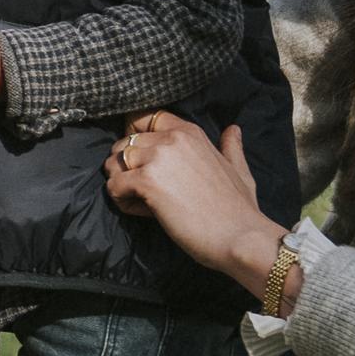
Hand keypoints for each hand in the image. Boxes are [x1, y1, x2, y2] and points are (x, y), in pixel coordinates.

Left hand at [105, 114, 287, 299]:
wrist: (241, 237)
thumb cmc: (240, 210)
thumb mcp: (238, 170)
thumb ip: (231, 148)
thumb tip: (233, 129)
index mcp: (190, 132)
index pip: (145, 118)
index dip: (135, 136)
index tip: (142, 160)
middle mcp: (172, 138)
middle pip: (125, 143)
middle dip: (126, 167)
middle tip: (143, 191)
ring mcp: (158, 158)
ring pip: (114, 162)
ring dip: (120, 184)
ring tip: (141, 203)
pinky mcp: (147, 181)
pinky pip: (113, 186)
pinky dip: (121, 200)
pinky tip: (142, 212)